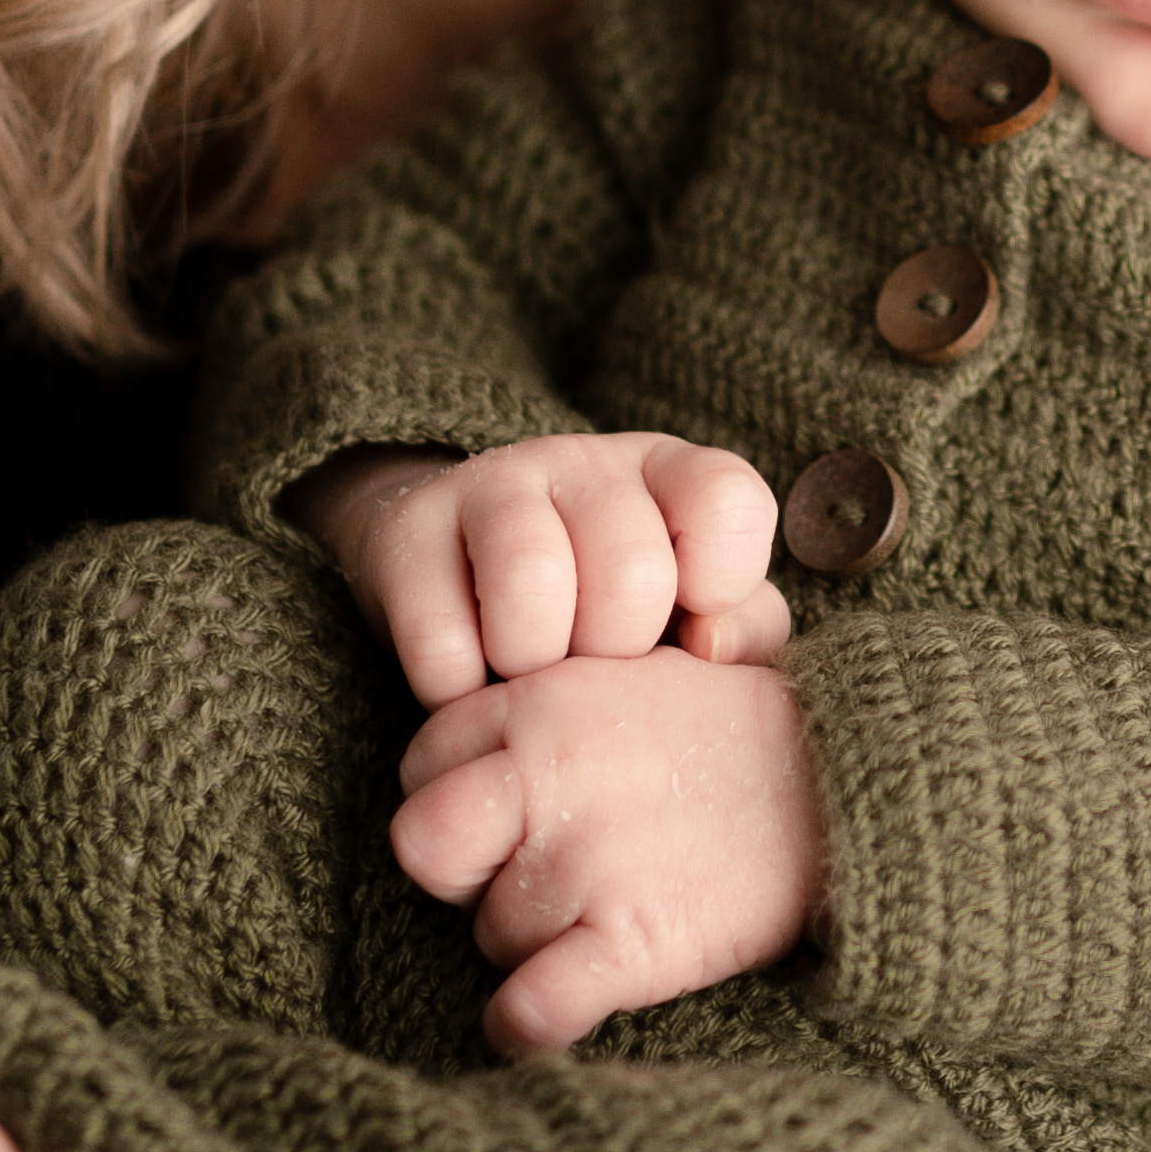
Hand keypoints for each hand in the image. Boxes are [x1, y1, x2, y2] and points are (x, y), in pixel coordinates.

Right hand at [304, 429, 792, 704]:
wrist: (456, 573)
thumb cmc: (605, 614)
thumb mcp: (689, 612)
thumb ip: (744, 629)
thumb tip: (713, 644)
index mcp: (668, 473)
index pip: (729, 502)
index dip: (722, 582)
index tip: (687, 621)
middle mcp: (584, 462)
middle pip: (631, 571)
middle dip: (615, 652)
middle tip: (590, 664)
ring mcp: (491, 483)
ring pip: (532, 583)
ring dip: (532, 664)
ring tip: (528, 671)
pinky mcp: (406, 529)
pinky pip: (440, 638)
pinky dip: (458, 689)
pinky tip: (467, 680)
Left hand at [395, 650, 829, 1055]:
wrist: (860, 789)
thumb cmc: (744, 735)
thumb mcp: (635, 673)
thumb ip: (548, 706)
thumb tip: (489, 761)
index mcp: (537, 699)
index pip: (422, 766)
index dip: (460, 800)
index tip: (511, 819)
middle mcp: (544, 774)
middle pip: (425, 847)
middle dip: (463, 873)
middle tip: (530, 876)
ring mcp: (583, 862)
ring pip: (490, 936)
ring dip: (538, 944)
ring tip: (615, 911)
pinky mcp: (628, 944)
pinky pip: (527, 1008)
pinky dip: (528, 1026)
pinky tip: (551, 1013)